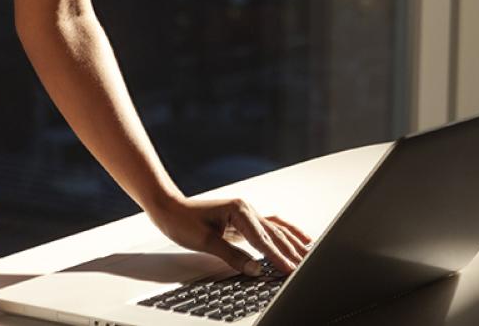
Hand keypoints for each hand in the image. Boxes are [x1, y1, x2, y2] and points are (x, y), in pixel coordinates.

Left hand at [148, 195, 311, 275]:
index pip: (263, 240)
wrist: (170, 208)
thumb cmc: (183, 221)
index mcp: (240, 211)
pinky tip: (294, 237)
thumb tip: (255, 269)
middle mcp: (247, 209)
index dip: (278, 257)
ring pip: (275, 229)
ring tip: (309, 253)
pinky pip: (270, 226)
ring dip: (292, 241)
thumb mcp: (206, 241)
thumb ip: (232, 255)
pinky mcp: (244, 219)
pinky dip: (284, 232)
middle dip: (291, 251)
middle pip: (274, 233)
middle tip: (306, 266)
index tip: (291, 270)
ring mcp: (246, 212)